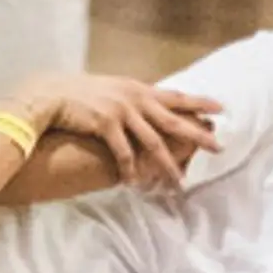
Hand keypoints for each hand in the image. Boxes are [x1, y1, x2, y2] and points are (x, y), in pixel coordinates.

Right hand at [11, 74, 223, 193]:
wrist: (50, 95)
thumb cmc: (78, 95)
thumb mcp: (110, 90)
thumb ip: (130, 98)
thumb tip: (143, 106)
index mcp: (138, 89)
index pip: (176, 96)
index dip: (200, 102)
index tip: (222, 108)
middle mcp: (135, 98)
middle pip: (174, 120)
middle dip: (198, 135)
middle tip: (218, 146)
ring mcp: (122, 111)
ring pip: (153, 142)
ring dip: (167, 165)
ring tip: (178, 182)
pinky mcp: (106, 124)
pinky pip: (124, 153)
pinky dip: (131, 170)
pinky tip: (134, 183)